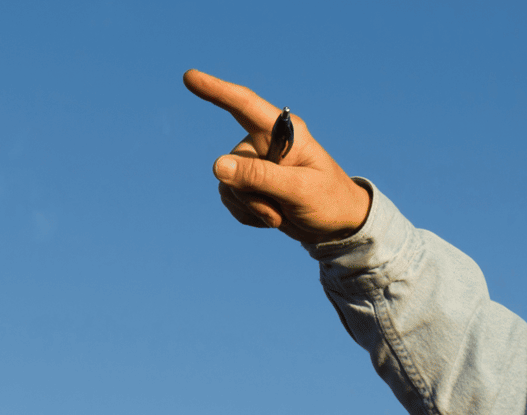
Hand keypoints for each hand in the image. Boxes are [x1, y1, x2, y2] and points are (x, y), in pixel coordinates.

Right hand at [182, 69, 371, 242]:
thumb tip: (218, 166)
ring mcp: (255, 163)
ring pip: (227, 184)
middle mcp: (264, 142)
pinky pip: (230, 199)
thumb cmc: (329, 200)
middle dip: (251, 195)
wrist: (337, 226)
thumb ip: (260, 177)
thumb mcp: (299, 190)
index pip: (244, 105)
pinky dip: (249, 215)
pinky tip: (273, 217)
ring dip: (251, 208)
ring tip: (281, 214)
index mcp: (284, 132)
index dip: (216, 90)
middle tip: (280, 210)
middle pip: (231, 163)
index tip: (189, 76)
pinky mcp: (249, 184)